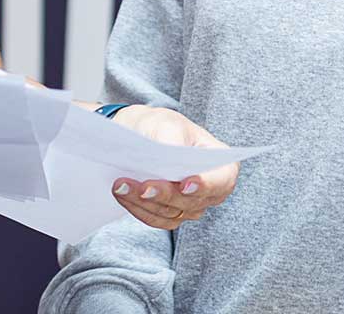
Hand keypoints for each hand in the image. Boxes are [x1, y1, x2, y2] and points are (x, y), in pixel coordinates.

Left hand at [106, 106, 239, 229]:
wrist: (141, 136)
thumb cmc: (161, 126)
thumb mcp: (167, 123)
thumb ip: (171, 138)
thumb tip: (169, 155)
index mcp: (220, 162)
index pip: (222, 180)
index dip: (206, 185)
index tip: (184, 184)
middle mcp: (209, 189)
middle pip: (193, 202)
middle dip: (165, 195)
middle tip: (143, 187)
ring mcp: (191, 206)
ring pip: (171, 213)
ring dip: (144, 202)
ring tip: (121, 185)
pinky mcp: (170, 215)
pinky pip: (155, 219)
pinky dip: (137, 208)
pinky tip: (122, 194)